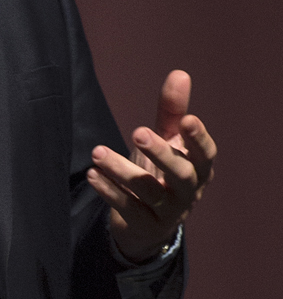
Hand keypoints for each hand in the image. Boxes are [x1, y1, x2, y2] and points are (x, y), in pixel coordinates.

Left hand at [89, 70, 216, 262]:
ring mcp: (168, 212)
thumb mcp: (167, 141)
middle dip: (161, 153)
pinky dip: (109, 192)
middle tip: (137, 131)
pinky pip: (128, 208)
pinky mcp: (144, 225)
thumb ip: (172, 111)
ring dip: (122, 171)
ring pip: (149, 192)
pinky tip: (93, 174)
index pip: (206, 154)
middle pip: (181, 175)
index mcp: (200, 169)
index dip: (198, 138)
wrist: (148, 223)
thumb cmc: (161, 172)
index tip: (187, 119)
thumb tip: (180, 73)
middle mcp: (189, 192)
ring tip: (97, 153)